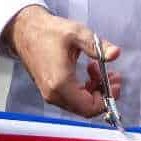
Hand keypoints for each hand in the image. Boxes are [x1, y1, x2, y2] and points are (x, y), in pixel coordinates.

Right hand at [3, 5, 120, 117]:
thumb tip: (115, 53)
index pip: (89, 107)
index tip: (115, 84)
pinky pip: (73, 98)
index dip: (107, 99)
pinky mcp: (50, 91)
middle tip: (113, 77)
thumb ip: (98, 46)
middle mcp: (54, 93)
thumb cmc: (47, 32)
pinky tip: (89, 71)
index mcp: (61, 83)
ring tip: (99, 69)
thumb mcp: (77, 33)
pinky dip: (85, 88)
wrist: (25, 31)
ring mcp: (50, 94)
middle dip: (103, 93)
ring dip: (95, 89)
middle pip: (86, 109)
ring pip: (80, 104)